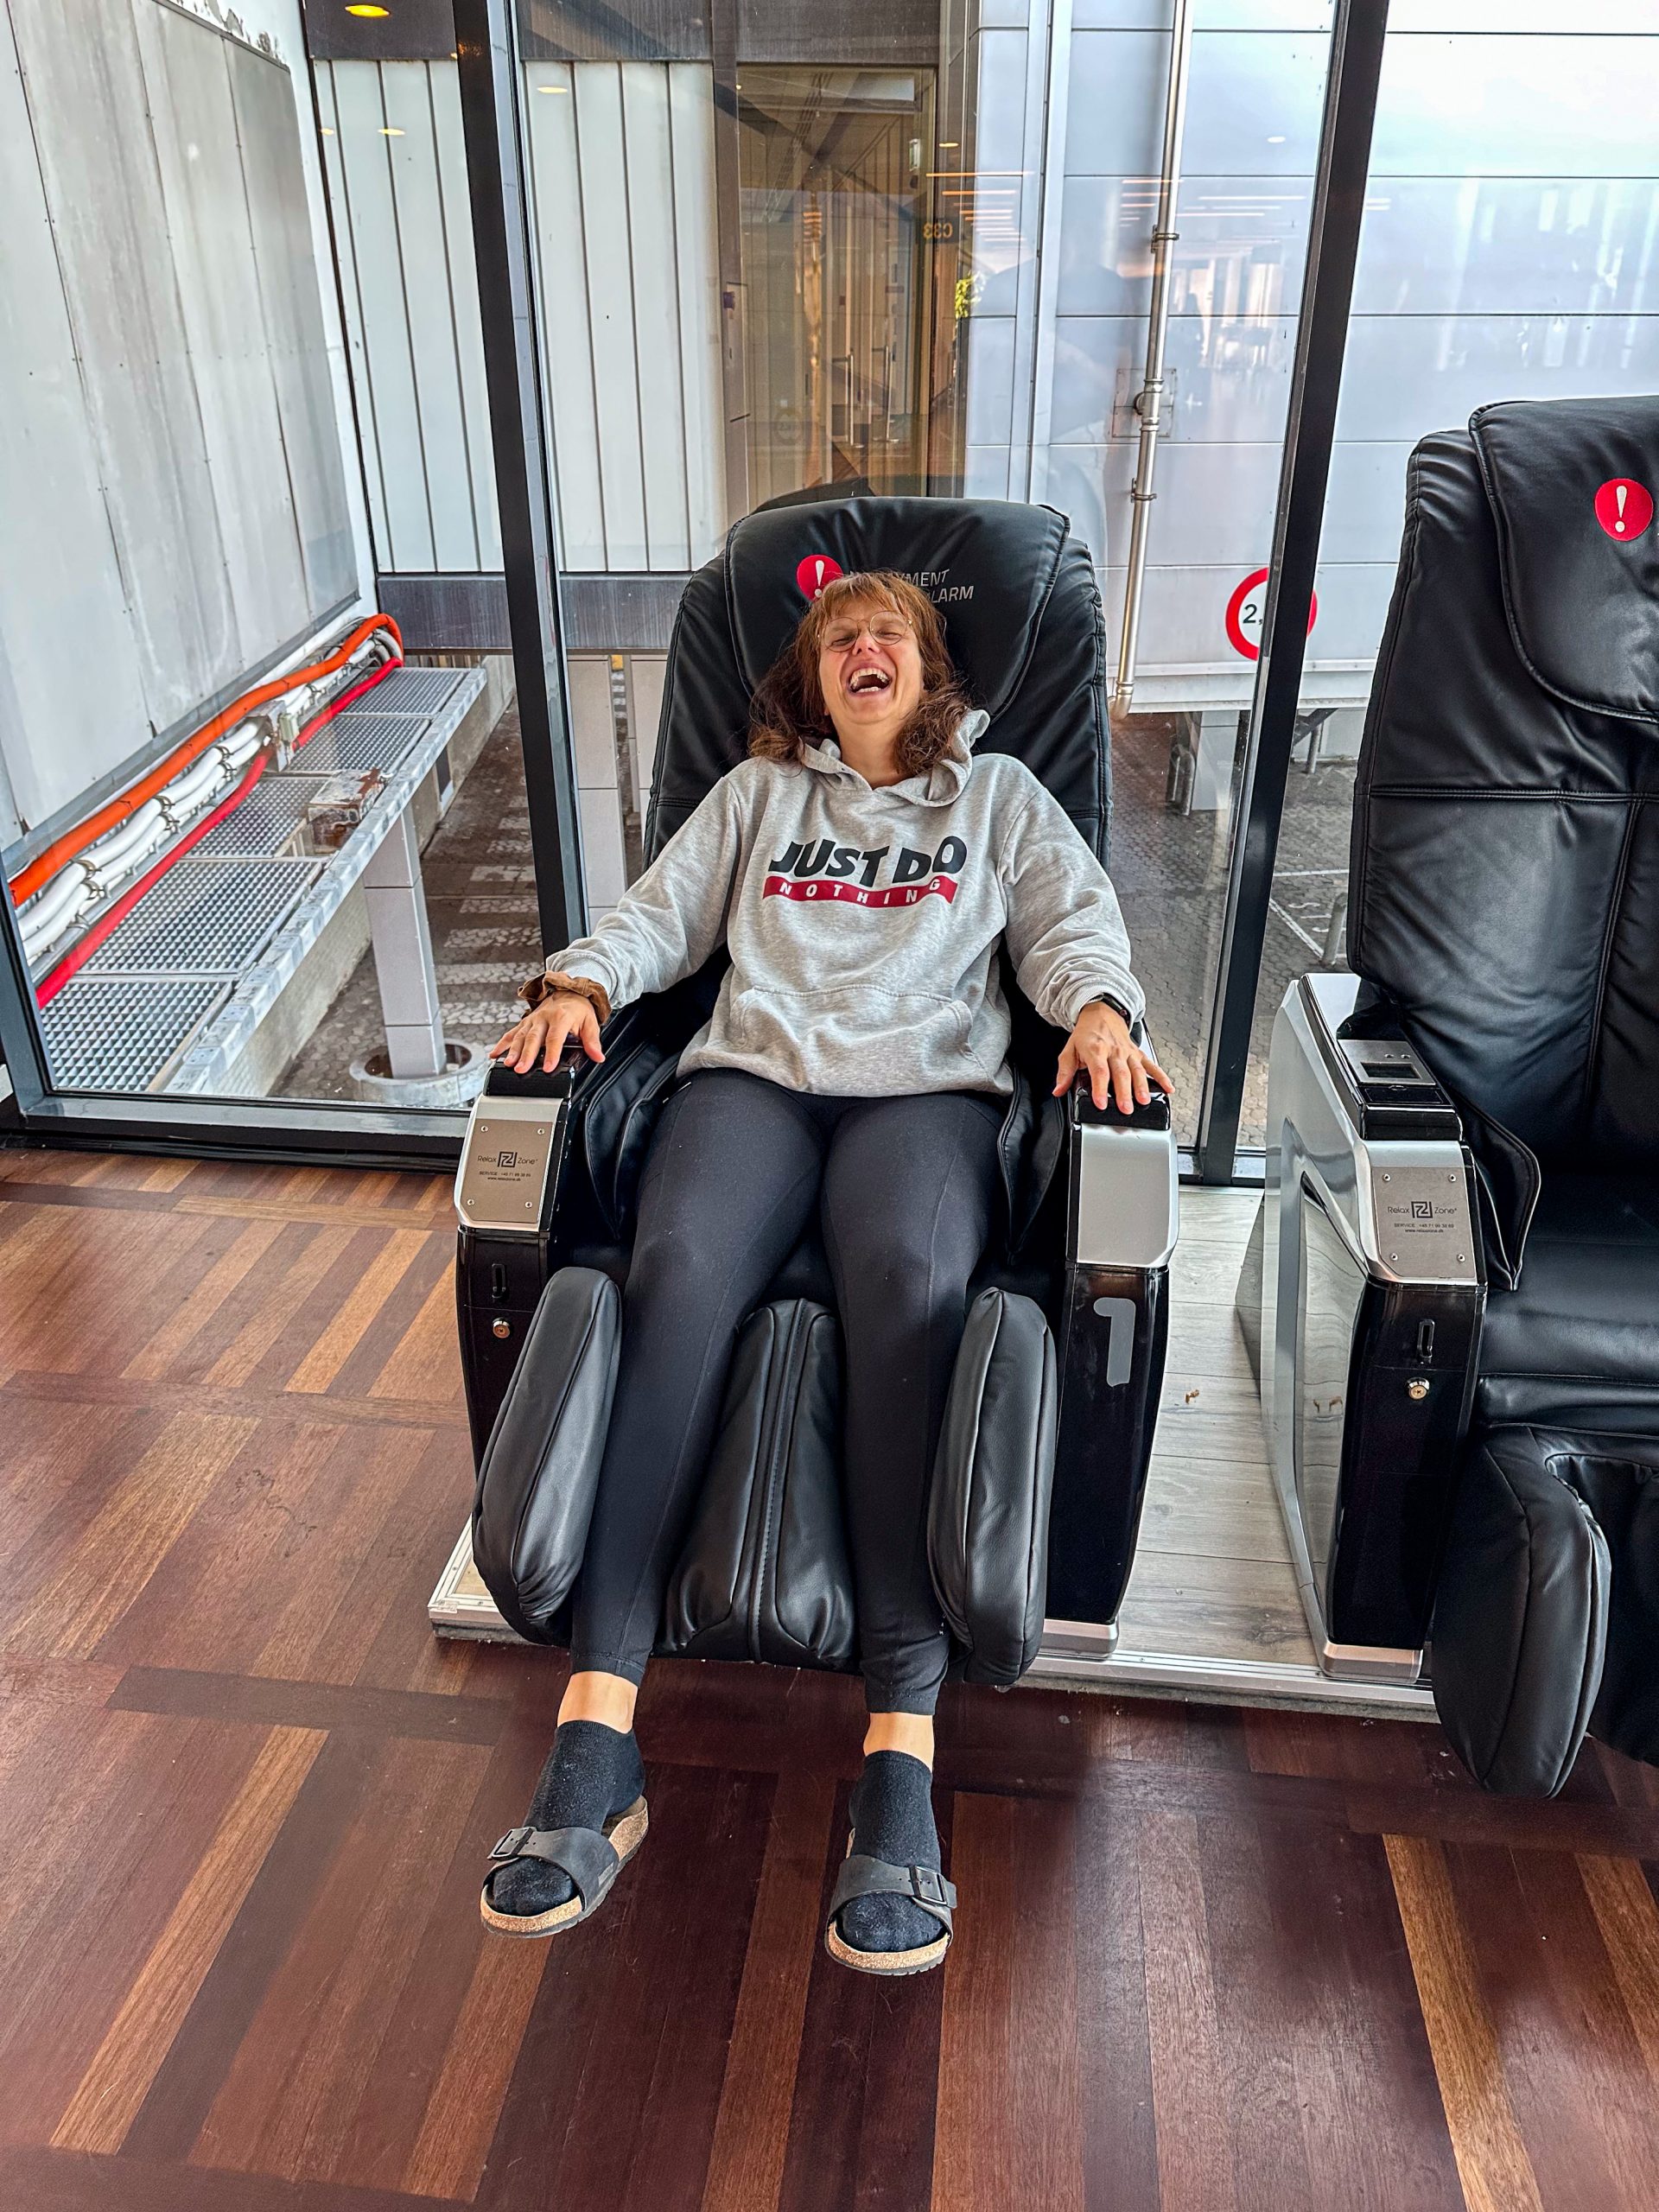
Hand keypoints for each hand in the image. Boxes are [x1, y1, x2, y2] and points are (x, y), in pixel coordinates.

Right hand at [488, 992, 605, 1074]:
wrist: (569, 991)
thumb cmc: (578, 1009)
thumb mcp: (590, 1022)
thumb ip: (592, 1041)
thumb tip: (598, 1057)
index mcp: (561, 1017)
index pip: (555, 1038)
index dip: (551, 1053)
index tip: (548, 1067)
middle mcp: (544, 1017)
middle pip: (533, 1038)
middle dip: (526, 1055)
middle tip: (521, 1069)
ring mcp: (532, 1020)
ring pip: (520, 1036)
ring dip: (512, 1050)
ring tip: (508, 1064)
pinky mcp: (525, 1022)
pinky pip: (511, 1033)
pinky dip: (502, 1043)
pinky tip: (494, 1054)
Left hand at [1053, 1003, 1172, 1112]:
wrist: (1100, 1012)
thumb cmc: (1086, 1034)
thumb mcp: (1069, 1050)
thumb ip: (1064, 1072)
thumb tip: (1058, 1090)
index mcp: (1096, 1049)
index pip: (1099, 1071)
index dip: (1099, 1088)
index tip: (1100, 1103)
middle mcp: (1114, 1050)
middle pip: (1121, 1073)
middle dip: (1124, 1092)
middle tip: (1125, 1109)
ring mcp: (1128, 1051)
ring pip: (1137, 1070)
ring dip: (1142, 1087)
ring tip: (1144, 1101)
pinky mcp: (1138, 1052)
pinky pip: (1151, 1065)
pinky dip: (1161, 1076)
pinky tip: (1167, 1088)